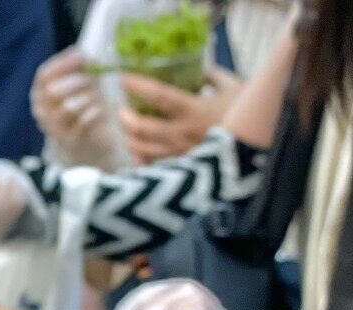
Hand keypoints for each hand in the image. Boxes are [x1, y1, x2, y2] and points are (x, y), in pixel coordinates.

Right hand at [31, 48, 120, 168]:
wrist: (86, 145)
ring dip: (87, 97)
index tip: (81, 55)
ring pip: (67, 107)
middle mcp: (42, 111)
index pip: (44, 76)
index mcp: (40, 94)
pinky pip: (82, 122)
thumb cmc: (83, 109)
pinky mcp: (70, 140)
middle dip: (76, 80)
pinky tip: (99, 109)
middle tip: (93, 77)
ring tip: (98, 95)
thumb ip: (80, 70)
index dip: (63, 63)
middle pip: (53, 91)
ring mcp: (54, 127)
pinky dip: (93, 113)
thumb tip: (86, 55)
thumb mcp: (80, 85)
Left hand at [119, 67, 243, 164]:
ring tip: (128, 131)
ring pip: (142, 150)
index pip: (159, 96)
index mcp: (196, 110)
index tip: (124, 78)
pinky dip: (141, 160)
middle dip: (126, 118)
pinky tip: (139, 152)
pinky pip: (153, 167)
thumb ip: (213, 76)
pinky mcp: (182, 169)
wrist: (260, 148)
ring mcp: (181, 154)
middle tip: (122, 110)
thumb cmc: (247, 115)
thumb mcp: (234, 88)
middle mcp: (184, 134)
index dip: (139, 86)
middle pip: (142, 128)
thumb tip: (197, 68)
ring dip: (130, 139)